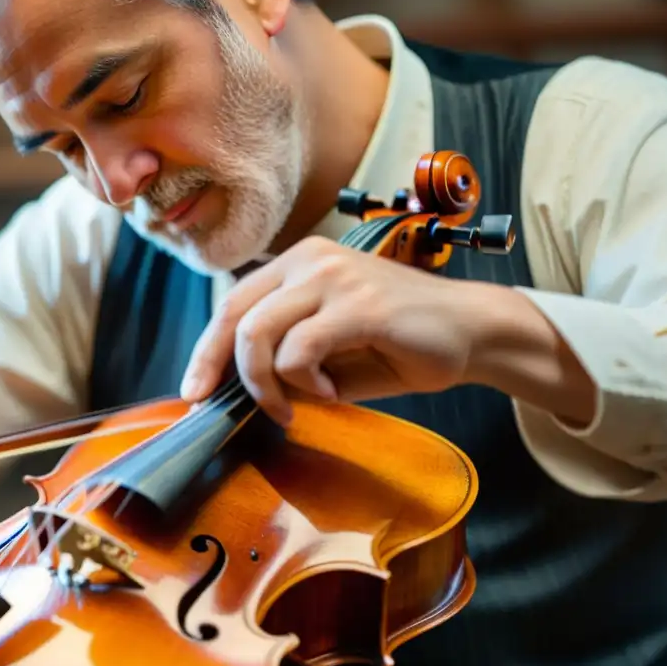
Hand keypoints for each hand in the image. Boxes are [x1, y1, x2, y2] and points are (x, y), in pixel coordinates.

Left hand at [180, 237, 492, 424]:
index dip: (206, 349)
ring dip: (265, 382)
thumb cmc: (401, 342)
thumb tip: (242, 386)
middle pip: (234, 316)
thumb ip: (287, 356)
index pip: (232, 304)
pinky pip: (300, 348)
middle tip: (218, 406)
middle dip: (217, 367)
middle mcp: (310, 259)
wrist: (471, 331)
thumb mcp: (330, 348)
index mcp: (298, 263)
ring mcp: (334, 277)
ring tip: (293, 406)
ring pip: (258, 332)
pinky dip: (304, 382)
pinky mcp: (359, 303)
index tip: (196, 389)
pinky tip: (328, 392)